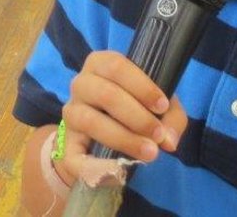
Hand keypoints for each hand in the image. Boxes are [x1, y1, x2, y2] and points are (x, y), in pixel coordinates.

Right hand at [57, 50, 187, 182]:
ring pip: (90, 121)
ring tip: (150, 152)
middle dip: (138, 117)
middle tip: (159, 135)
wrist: (102, 135)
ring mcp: (70, 113)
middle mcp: (80, 84)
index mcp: (100, 65)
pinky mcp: (66, 143)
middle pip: (105, 93)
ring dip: (124, 138)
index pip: (116, 66)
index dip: (142, 86)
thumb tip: (169, 140)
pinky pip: (74, 156)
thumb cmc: (133, 109)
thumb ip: (171, 118)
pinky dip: (96, 165)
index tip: (163, 106)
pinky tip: (120, 171)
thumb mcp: (156, 106)